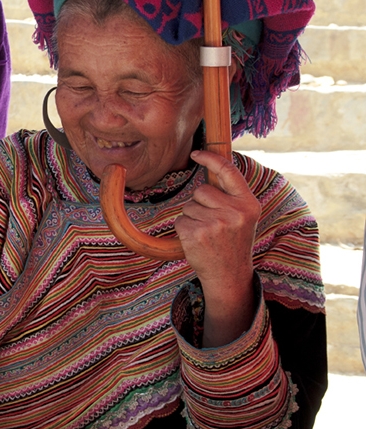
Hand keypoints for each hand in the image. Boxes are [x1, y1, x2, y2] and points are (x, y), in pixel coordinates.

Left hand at [175, 150, 259, 346]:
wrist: (229, 274)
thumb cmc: (232, 241)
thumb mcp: (243, 216)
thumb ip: (231, 195)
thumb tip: (211, 164)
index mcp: (248, 204)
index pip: (228, 172)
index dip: (210, 158)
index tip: (196, 153)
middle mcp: (235, 212)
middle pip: (201, 190)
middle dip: (201, 203)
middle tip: (213, 224)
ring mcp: (216, 223)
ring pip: (189, 206)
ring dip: (193, 218)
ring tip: (207, 234)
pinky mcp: (197, 234)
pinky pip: (180, 220)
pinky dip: (184, 230)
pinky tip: (198, 242)